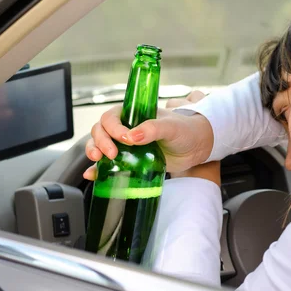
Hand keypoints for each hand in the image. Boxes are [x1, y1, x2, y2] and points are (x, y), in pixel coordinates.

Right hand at [83, 90, 213, 179]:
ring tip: (98, 161)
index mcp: (134, 115)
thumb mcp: (171, 126)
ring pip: (100, 146)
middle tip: (111, 154)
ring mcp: (127, 146)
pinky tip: (92, 175)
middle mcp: (127, 129)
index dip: (112, 127)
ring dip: (94, 152)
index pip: (111, 117)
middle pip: (100, 130)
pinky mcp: (130, 162)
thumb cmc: (186, 130)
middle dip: (100, 141)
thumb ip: (153, 128)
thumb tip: (131, 136)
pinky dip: (97, 170)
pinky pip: (108, 165)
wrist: (197, 148)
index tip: (125, 139)